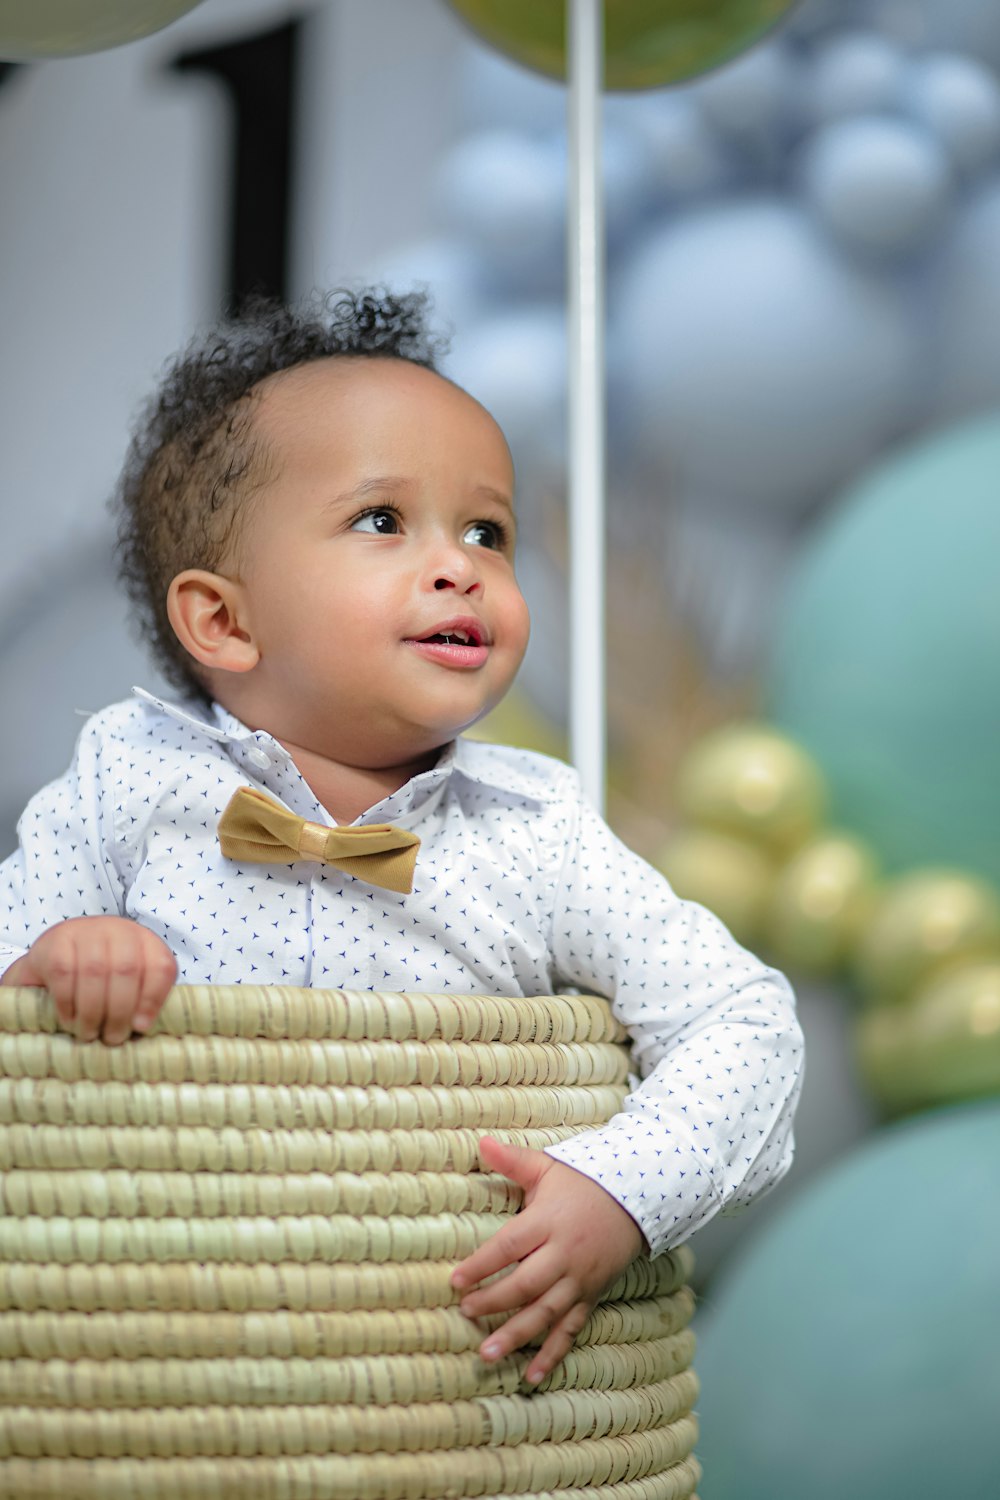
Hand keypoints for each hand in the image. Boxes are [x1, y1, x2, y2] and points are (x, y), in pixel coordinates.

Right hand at [2, 916, 176, 1044]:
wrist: (57, 950)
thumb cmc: (102, 975)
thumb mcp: (129, 982)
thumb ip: (141, 999)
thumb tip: (141, 1028)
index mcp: (146, 941)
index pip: (160, 966)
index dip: (153, 999)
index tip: (141, 1027)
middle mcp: (119, 930)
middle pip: (127, 970)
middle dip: (120, 1012)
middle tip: (112, 1038)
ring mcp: (87, 931)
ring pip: (95, 971)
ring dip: (93, 1011)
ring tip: (89, 1033)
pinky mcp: (57, 941)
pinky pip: (65, 973)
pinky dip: (67, 1003)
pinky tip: (70, 1020)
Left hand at [451, 1136, 644, 1384]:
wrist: (638, 1197)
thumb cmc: (584, 1181)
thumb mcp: (548, 1167)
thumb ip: (512, 1160)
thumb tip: (480, 1143)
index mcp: (548, 1222)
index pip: (508, 1247)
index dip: (480, 1265)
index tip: (454, 1280)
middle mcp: (563, 1255)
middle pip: (525, 1284)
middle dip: (493, 1302)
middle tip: (465, 1314)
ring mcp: (579, 1279)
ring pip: (545, 1313)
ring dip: (516, 1336)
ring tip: (486, 1354)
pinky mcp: (591, 1296)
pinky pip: (571, 1329)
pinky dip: (553, 1354)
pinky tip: (532, 1375)